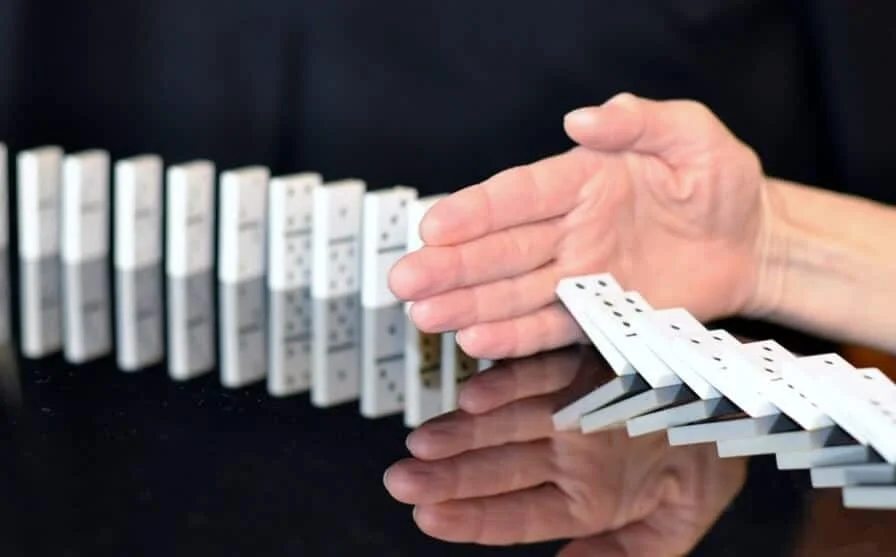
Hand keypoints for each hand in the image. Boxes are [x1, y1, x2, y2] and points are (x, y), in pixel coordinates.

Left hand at [383, 349, 747, 555]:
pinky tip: (476, 395)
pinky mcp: (582, 365)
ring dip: (464, 433)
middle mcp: (569, 453)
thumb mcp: (672, 529)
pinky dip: (511, 384)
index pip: (515, 515)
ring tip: (422, 443)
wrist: (743, 404)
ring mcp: (573, 409)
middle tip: (401, 479)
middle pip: (498, 469)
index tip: (427, 517)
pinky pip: (543, 376)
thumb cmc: (706, 465)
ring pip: (508, 423)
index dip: (470, 518)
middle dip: (447, 477)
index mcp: (584, 498)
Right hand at [388, 93, 773, 358]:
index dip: (474, 211)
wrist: (754, 242)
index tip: (433, 225)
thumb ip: (638, 121)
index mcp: (583, 179)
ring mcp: (580, 274)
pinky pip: (550, 326)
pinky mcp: (599, 313)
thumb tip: (582, 117)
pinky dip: (514, 335)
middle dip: (451, 265)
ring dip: (468, 304)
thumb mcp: (690, 136)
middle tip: (405, 278)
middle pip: (500, 248)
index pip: (517, 195)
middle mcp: (571, 228)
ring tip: (425, 315)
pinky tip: (476, 339)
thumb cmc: (721, 183)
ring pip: (513, 291)